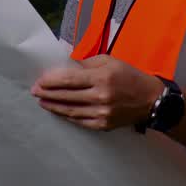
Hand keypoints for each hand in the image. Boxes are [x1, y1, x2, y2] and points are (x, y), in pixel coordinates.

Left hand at [31, 54, 164, 130]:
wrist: (151, 100)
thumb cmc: (130, 76)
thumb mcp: (111, 61)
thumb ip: (88, 63)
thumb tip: (68, 67)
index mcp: (102, 77)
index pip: (69, 79)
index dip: (51, 80)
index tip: (40, 80)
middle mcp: (100, 96)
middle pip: (66, 96)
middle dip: (47, 93)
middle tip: (34, 91)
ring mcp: (101, 113)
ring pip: (70, 110)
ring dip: (53, 106)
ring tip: (42, 102)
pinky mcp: (103, 124)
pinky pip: (79, 121)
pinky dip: (67, 116)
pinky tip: (59, 111)